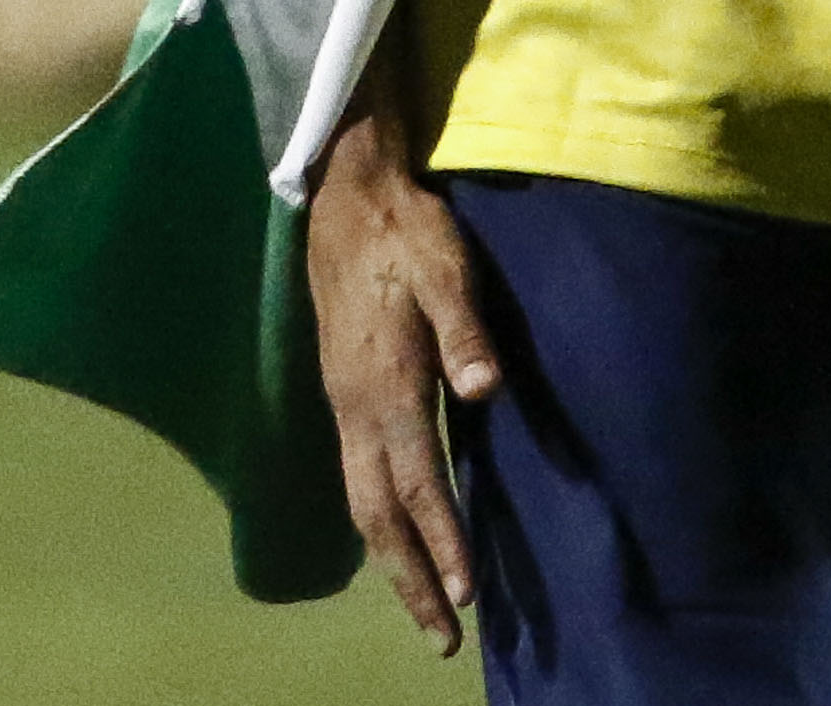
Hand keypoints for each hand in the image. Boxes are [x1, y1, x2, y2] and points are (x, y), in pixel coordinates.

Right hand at [305, 94, 501, 656]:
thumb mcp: (445, 264)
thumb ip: (466, 328)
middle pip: (377, 513)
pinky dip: (378, 521)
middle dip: (409, 578)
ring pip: (362, 500)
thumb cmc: (406, 228)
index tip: (465, 595)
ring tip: (425, 604)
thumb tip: (488, 389)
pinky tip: (396, 532)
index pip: (416, 482)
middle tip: (443, 638)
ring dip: (392, 558)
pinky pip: (356, 475)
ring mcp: (344, 400)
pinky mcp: (342, 389)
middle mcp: (357, 405)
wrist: (343, 192)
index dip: (441, 540)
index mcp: (387, 382)